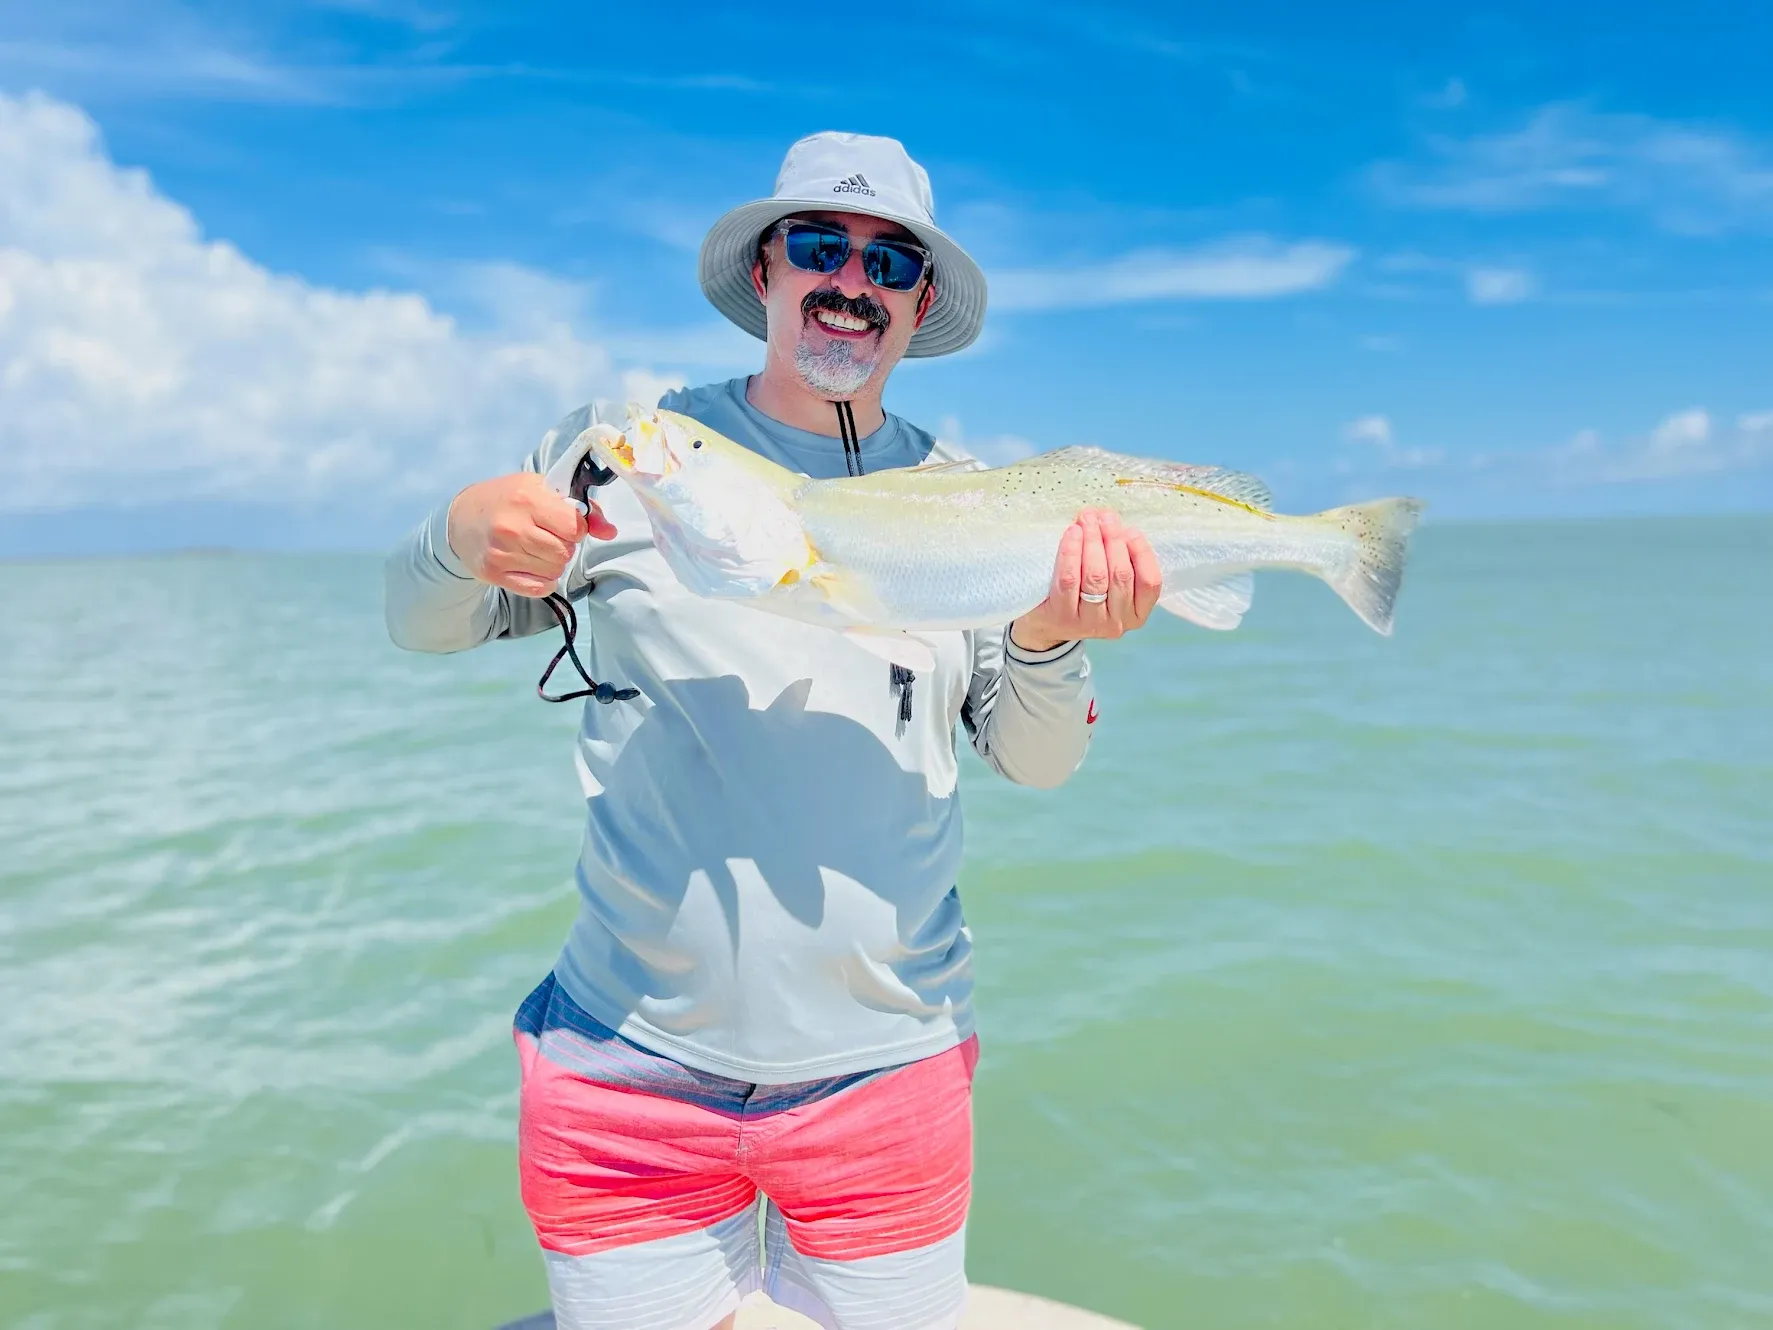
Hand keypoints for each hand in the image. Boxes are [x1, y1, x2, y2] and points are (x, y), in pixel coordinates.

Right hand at [446, 472, 616, 597]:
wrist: (462, 518)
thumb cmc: (508, 500)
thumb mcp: (543, 490)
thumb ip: (582, 509)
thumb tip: (611, 532)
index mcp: (527, 498)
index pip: (574, 527)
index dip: (576, 528)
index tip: (563, 523)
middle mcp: (512, 527)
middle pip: (565, 552)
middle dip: (564, 546)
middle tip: (548, 536)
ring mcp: (501, 552)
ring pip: (555, 571)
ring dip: (553, 563)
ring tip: (537, 548)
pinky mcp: (494, 573)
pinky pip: (539, 588)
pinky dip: (543, 581)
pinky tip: (532, 565)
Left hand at [1010, 509, 1161, 651]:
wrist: (1049, 623)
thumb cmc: (1085, 592)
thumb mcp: (1110, 578)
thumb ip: (1116, 551)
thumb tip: (1108, 518)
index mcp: (1137, 613)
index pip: (1150, 582)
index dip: (1142, 552)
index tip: (1130, 530)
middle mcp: (1118, 622)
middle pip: (1121, 574)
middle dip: (1114, 539)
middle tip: (1104, 517)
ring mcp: (1090, 622)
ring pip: (1096, 576)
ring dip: (1093, 541)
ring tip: (1087, 520)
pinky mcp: (1064, 616)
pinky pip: (1070, 578)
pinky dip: (1071, 552)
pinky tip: (1073, 533)